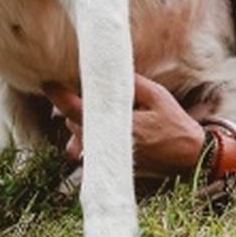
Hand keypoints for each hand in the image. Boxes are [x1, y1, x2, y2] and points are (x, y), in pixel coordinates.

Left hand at [43, 75, 206, 176]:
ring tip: (101, 111)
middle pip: (74, 121)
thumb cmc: (175, 124)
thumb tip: (108, 70)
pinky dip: (88, 139)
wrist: (188, 158)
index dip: (58, 95)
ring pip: (78, 136)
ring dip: (83, 122)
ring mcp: (107, 158)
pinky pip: (87, 150)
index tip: (47, 83)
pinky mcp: (109, 166)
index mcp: (115, 125)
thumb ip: (131, 83)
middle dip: (78, 106)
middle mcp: (106, 145)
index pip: (75, 109)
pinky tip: (104, 130)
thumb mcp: (158, 96)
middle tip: (89, 91)